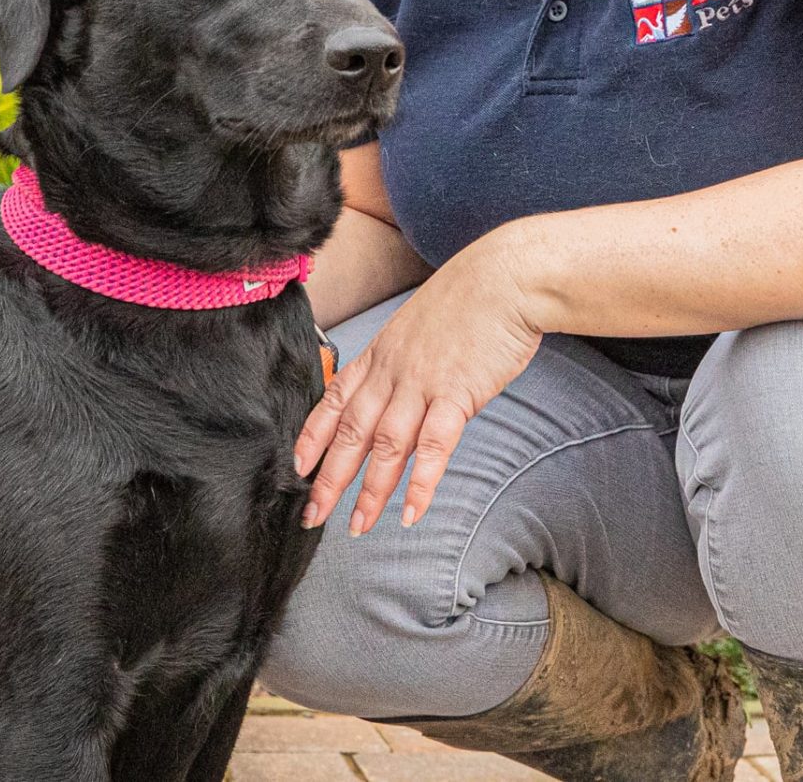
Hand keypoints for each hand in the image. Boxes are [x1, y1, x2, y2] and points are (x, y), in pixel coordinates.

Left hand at [292, 230, 544, 534]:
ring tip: (358, 526)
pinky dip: (421, 483)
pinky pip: (433, 445)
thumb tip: (400, 398)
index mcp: (380, 354)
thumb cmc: (470, 301)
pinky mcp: (456, 393)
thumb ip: (404, 364)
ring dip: (370, 491)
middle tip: (314, 516)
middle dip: (329, 479)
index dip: (313, 437)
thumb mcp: (420, 327)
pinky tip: (411, 512)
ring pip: (385, 445)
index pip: (335, 400)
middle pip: (351, 432)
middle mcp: (392, 371)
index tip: (298, 468)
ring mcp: (422, 383)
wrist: (504, 277)